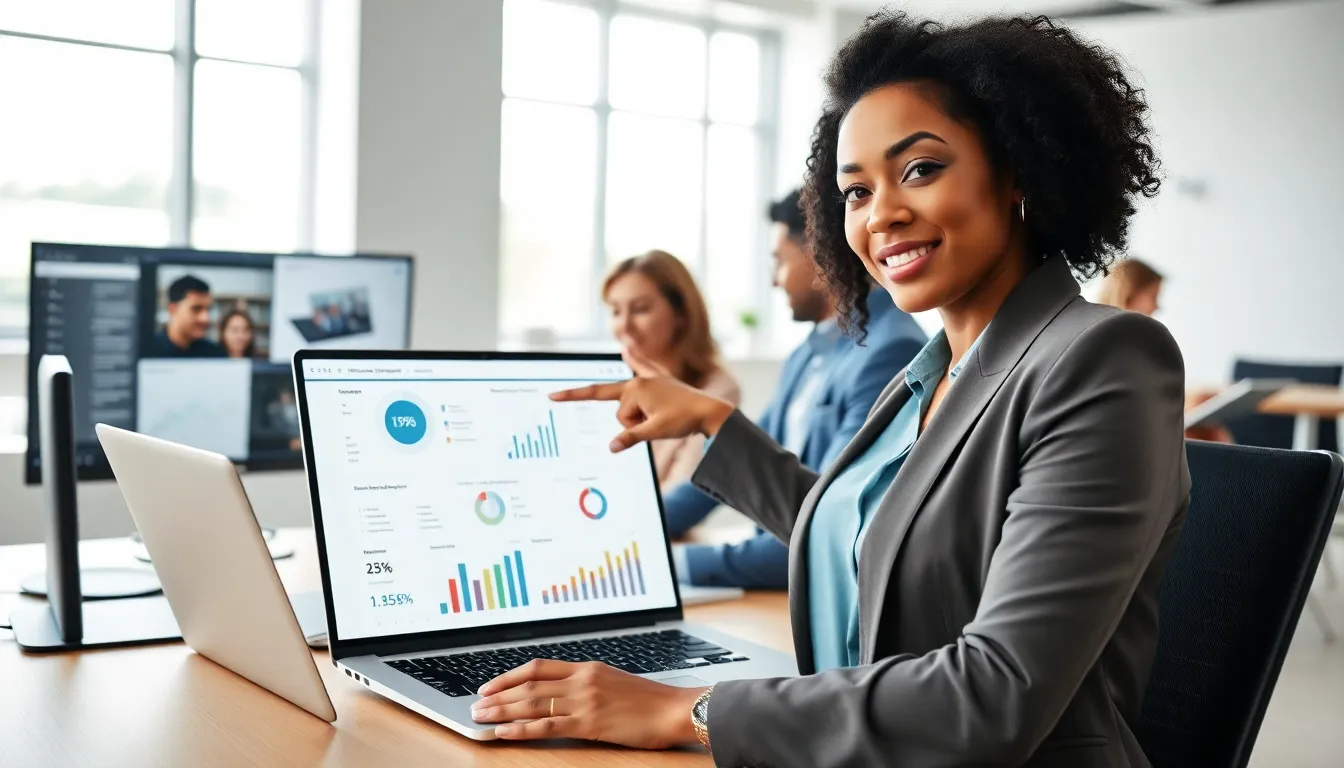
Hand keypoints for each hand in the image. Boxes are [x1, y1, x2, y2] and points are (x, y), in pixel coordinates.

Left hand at [471, 660, 705, 747]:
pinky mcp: (590, 723)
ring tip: (481, 716)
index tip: (490, 684)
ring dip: (502, 711)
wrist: (675, 709)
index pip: (538, 667)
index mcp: (587, 668)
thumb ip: (588, 683)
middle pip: (529, 685)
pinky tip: (505, 732)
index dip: (509, 675)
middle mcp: (582, 680)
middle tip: (476, 704)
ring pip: (532, 704)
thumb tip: (562, 692)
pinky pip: (547, 726)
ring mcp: (585, 701)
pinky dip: (522, 729)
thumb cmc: (650, 701)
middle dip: (498, 695)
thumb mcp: (614, 682)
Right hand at [550, 348, 734, 451]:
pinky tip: (627, 349)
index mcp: (636, 389)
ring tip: (664, 418)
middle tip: (640, 421)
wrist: (709, 411)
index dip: (573, 396)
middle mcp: (640, 381)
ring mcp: (650, 379)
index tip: (552, 396)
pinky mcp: (659, 381)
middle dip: (630, 422)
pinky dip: (636, 359)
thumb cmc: (684, 420)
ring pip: (632, 407)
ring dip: (642, 418)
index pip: (603, 400)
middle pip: (620, 409)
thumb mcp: (655, 431)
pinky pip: (643, 368)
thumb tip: (612, 447)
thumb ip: (631, 438)